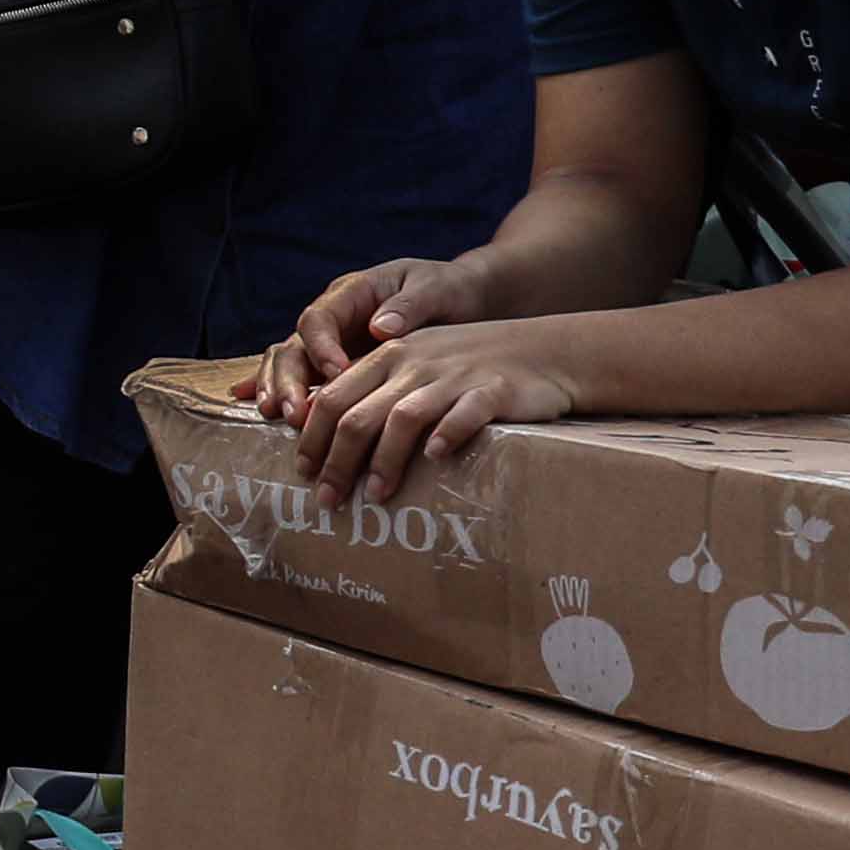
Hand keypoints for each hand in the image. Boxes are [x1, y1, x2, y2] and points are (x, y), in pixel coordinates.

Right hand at [261, 249, 504, 415]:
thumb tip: (379, 328)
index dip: (322, 347)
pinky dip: (278, 393)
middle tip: (297, 414)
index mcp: (351, 293)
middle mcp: (331, 319)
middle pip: (294, 347)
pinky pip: (300, 378)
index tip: (338, 374)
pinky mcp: (333, 365)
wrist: (461, 300)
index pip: (319, 318)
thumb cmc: (449, 291)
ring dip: (281, 392)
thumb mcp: (436, 289)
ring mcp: (328, 343)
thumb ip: (410, 305)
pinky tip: (260, 414)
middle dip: (290, 381)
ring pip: (288, 365)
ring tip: (285, 421)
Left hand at [287, 314, 589, 498]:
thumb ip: (375, 390)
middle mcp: (414, 363)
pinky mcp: (493, 390)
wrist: (546, 350)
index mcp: (388, 356)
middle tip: (327, 500)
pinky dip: (446, 436)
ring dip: (385, 462)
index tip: (302, 473)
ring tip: (376, 497)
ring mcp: (453, 376)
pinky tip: (435, 459)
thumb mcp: (417, 364)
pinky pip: (464, 413)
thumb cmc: (470, 366)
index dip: (312, 437)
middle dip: (337, 462)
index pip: (332, 397)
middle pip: (358, 415)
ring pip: (404, 418)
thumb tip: (329, 436)